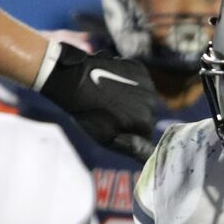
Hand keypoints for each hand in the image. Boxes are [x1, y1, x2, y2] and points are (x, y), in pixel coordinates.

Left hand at [40, 41, 158, 159]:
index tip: (114, 127)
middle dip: (133, 115)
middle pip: (148, 114)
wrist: (72, 80)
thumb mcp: (106, 138)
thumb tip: (149, 156)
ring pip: (144, 98)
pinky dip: (130, 83)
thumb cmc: (87, 113)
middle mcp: (151, 101)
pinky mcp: (139, 68)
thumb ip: (131, 147)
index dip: (131, 132)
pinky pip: (140, 82)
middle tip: (110, 111)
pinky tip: (113, 84)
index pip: (146, 133)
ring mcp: (146, 83)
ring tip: (110, 97)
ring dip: (133, 99)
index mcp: (145, 120)